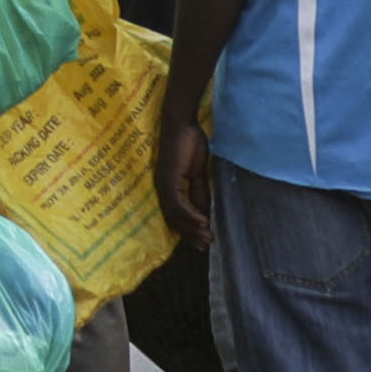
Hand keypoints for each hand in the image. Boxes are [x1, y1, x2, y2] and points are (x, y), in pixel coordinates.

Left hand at [155, 102, 216, 240]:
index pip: (177, 215)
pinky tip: (203, 223)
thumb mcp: (198, 174)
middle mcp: (163, 189)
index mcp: (169, 188)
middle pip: (175, 219)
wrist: (181, 124)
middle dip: (190, 235)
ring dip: (193, 228)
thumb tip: (206, 212)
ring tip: (207, 238)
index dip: (189, 230)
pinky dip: (191, 215)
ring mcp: (164, 185)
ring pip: (177, 214)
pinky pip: (179, 202)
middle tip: (204, 247)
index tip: (202, 242)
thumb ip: (200, 193)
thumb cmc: (189, 144)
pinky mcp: (168, 179)